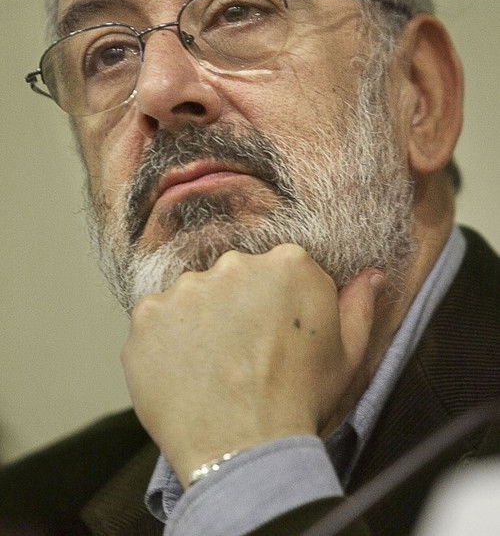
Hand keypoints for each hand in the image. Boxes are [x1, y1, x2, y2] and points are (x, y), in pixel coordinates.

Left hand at [121, 244, 380, 487]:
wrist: (246, 450)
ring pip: (192, 295)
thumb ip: (358, 306)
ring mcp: (188, 286)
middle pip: (232, 276)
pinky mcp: (150, 312)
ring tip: (211, 367)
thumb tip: (371, 275)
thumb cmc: (302, 401)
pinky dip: (164, 339)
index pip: (275, 269)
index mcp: (289, 264)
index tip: (273, 335)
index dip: (274, 304)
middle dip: (235, 306)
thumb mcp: (348, 355)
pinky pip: (155, 317)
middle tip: (240, 354)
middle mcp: (236, 263)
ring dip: (198, 321)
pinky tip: (183, 370)